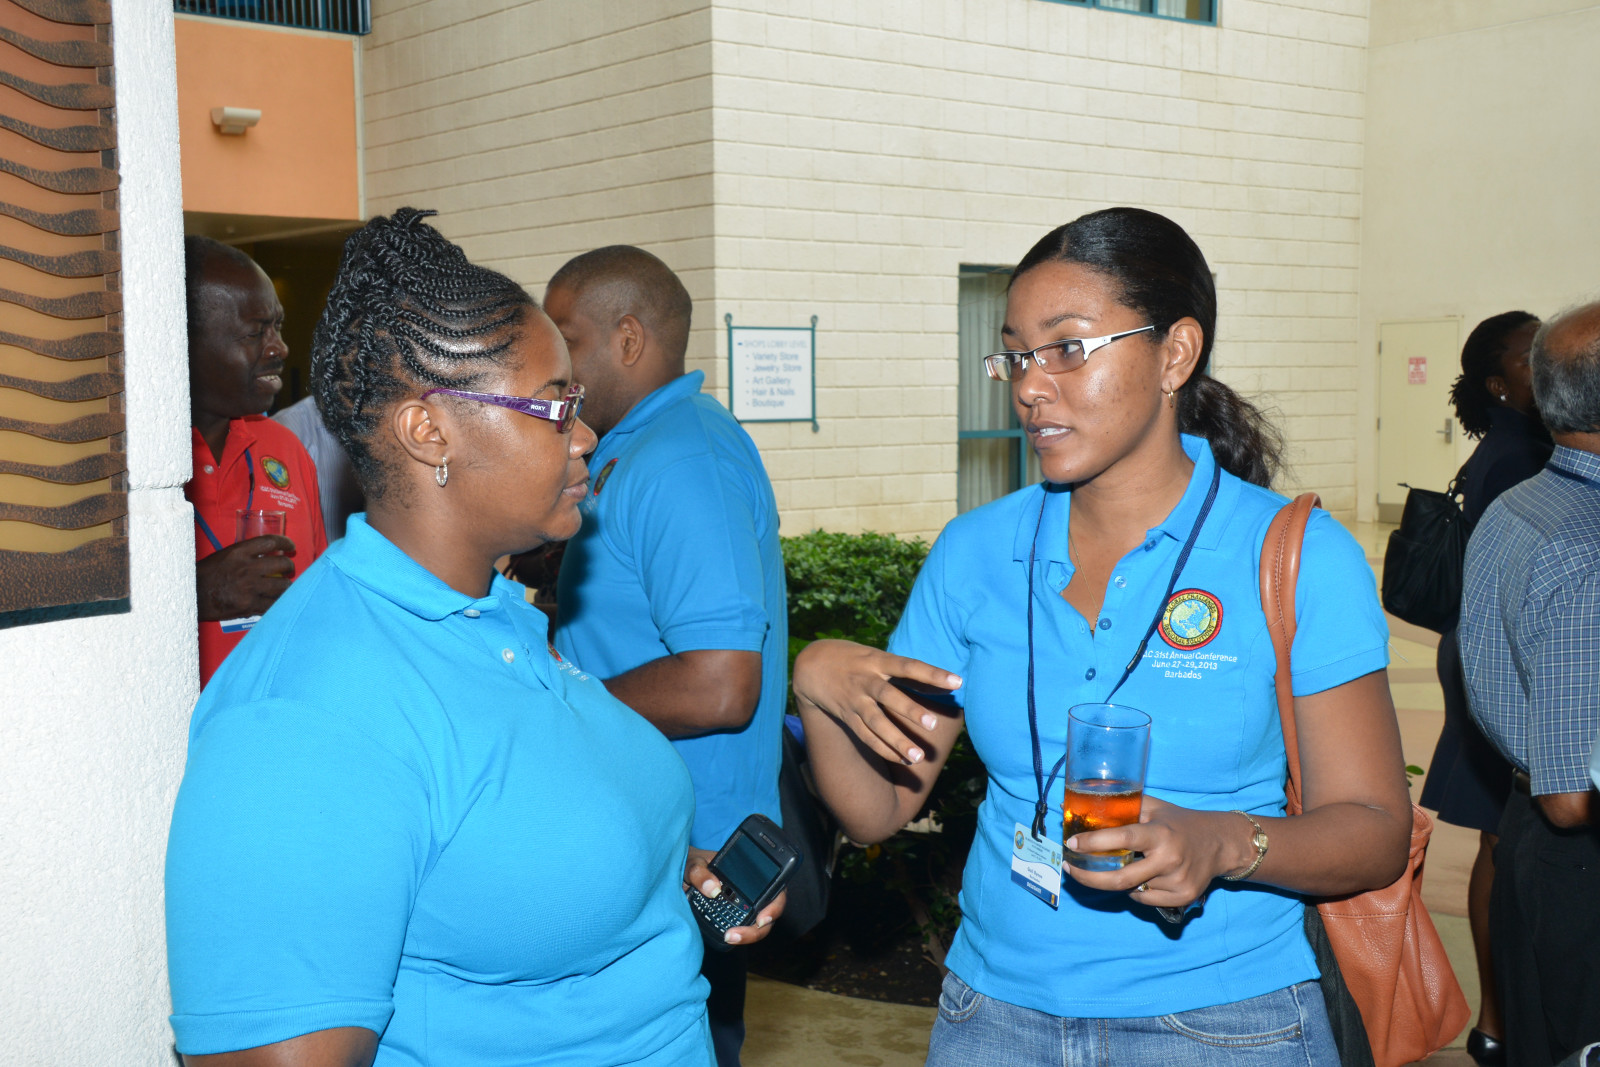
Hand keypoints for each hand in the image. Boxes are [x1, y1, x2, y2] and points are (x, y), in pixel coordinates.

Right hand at [196, 535, 296, 620]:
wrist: (191, 596)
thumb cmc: (206, 574)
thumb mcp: (224, 556)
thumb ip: (245, 554)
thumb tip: (266, 554)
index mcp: (239, 552)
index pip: (270, 542)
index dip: (285, 542)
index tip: (290, 546)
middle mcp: (247, 568)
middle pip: (282, 563)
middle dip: (289, 566)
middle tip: (288, 569)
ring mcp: (250, 588)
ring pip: (282, 586)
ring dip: (287, 585)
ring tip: (284, 586)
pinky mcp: (249, 605)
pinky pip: (273, 604)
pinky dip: (278, 602)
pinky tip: (279, 601)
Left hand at [684, 847, 785, 945]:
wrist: (685, 874)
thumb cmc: (695, 864)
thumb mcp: (694, 863)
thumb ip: (699, 872)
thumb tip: (712, 889)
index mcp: (753, 874)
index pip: (775, 890)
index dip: (775, 906)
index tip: (762, 918)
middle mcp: (753, 892)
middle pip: (768, 915)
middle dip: (756, 929)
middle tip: (735, 934)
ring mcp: (745, 907)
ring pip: (757, 926)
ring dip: (747, 936)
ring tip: (728, 937)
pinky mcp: (733, 919)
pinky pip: (743, 929)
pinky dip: (737, 937)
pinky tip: (725, 937)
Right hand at [792, 639, 960, 765]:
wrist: (812, 665)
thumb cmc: (857, 659)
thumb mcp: (879, 657)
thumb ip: (911, 672)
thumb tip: (950, 683)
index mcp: (877, 661)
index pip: (908, 665)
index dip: (932, 673)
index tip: (957, 681)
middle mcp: (865, 681)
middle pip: (888, 696)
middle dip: (909, 710)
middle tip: (933, 724)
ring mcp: (854, 700)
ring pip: (875, 722)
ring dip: (896, 740)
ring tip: (918, 757)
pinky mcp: (846, 716)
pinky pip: (865, 736)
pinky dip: (883, 749)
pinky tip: (903, 760)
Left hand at [1063, 796, 1256, 908]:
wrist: (1220, 843)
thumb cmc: (1179, 822)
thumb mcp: (1154, 807)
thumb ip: (1123, 806)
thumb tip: (1083, 803)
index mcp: (1160, 833)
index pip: (1123, 838)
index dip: (1094, 842)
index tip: (1072, 843)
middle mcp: (1169, 859)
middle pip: (1121, 879)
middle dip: (1089, 878)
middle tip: (1070, 868)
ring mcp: (1177, 882)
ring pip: (1131, 890)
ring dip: (1117, 881)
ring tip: (1121, 866)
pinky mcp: (1183, 897)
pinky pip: (1145, 899)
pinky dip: (1135, 891)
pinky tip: (1142, 877)